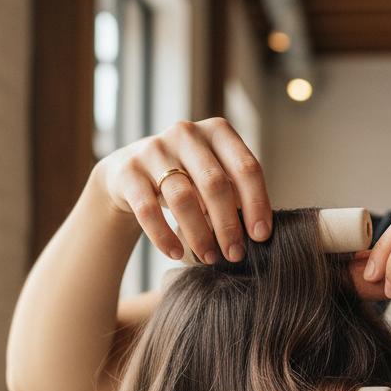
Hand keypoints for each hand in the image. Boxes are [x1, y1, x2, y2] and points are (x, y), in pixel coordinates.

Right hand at [95, 118, 271, 263]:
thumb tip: (259, 233)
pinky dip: (164, 237)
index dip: (257, 204)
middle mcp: (186, 133)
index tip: (261, 237)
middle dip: (228, 225)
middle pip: (215, 184)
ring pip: (183, 198)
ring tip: (209, 258)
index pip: (246, 168)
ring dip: (199, 235)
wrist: (130, 172)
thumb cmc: (186, 177)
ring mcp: (154, 149)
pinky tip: (176, 254)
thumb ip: (236, 193)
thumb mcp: (213, 176)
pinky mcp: (129, 171)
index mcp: (217, 132)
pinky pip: (148, 210)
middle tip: (235, 255)